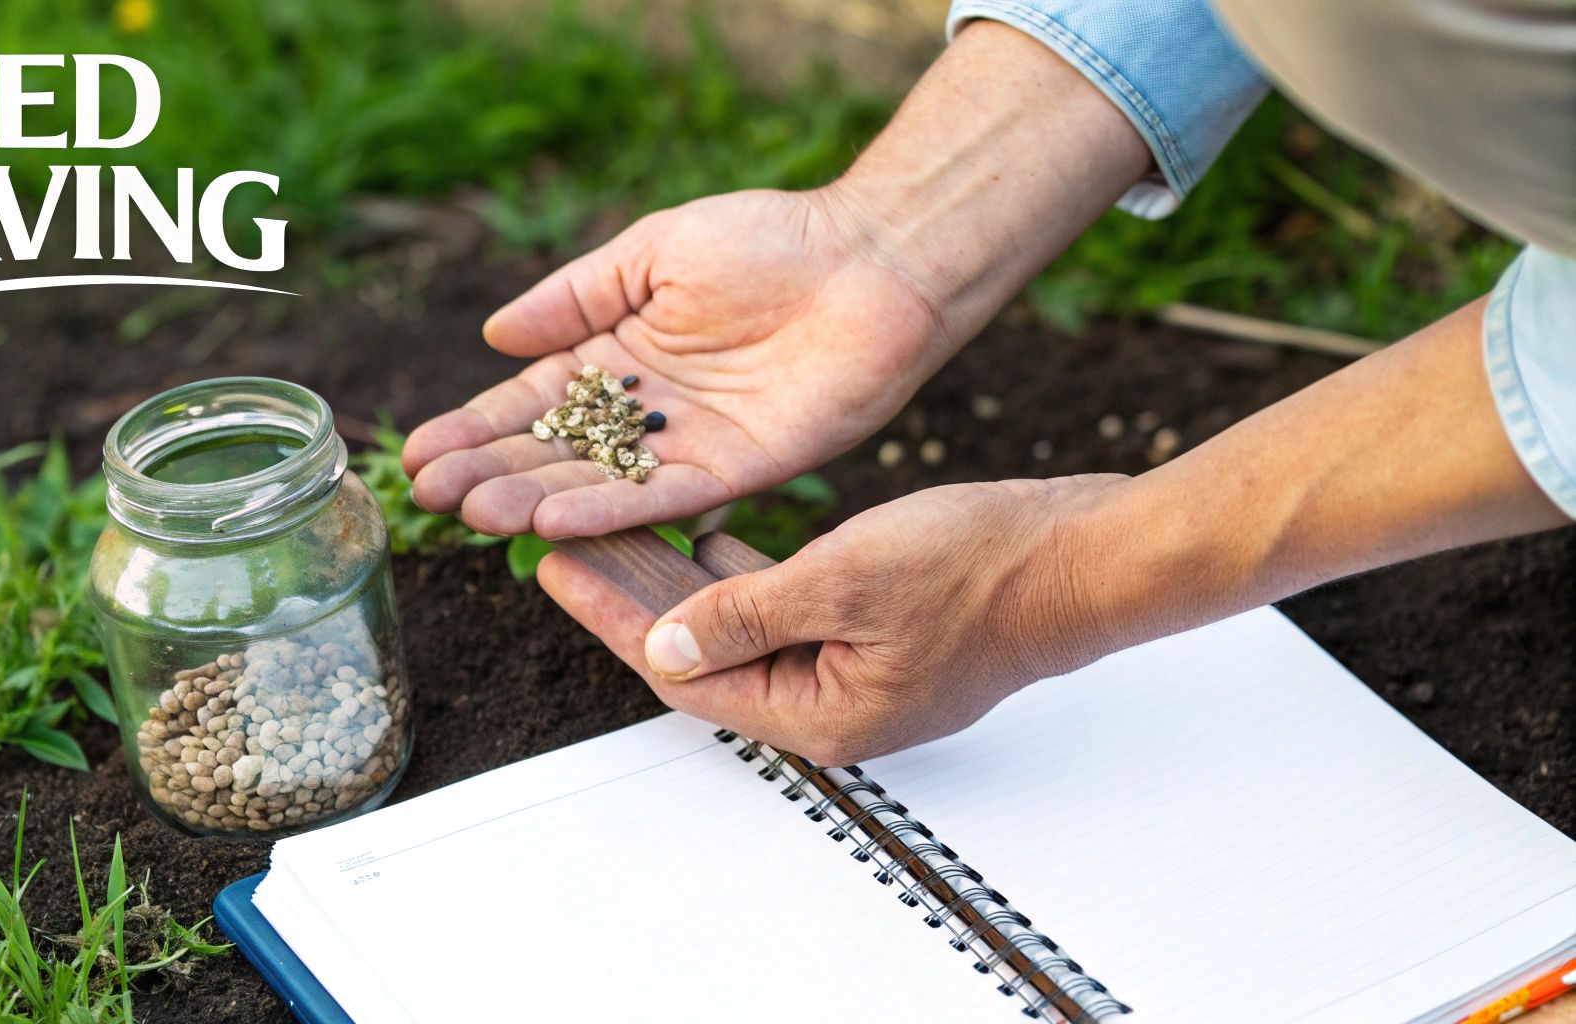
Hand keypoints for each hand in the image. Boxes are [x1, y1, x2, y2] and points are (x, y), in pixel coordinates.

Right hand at [404, 23, 1154, 539]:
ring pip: (600, 485)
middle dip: (491, 473)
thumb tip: (493, 336)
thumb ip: (575, 299)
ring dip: (536, 501)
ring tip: (476, 513)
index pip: (533, 404)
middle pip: (555, 454)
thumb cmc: (769, 238)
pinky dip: (613, 512)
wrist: (870, 258)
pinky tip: (556, 522)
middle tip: (432, 498)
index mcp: (620, 357)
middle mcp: (647, 414)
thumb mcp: (652, 252)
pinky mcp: (739, 471)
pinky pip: (665, 500)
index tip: (420, 455)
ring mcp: (689, 447)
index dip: (477, 429)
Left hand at [536, 476, 1134, 764]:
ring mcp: (861, 673)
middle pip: (707, 659)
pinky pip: (791, 612)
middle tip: (573, 546)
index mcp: (821, 716)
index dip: (614, 620)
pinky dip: (748, 577)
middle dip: (639, 603)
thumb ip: (743, 616)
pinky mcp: (881, 635)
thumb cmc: (984, 570)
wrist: (1086, 555)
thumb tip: (663, 647)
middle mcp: (835, 707)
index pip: (685, 679)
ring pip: (747, 631)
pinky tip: (714, 538)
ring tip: (626, 537)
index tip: (559, 567)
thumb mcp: (841, 579)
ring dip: (690, 588)